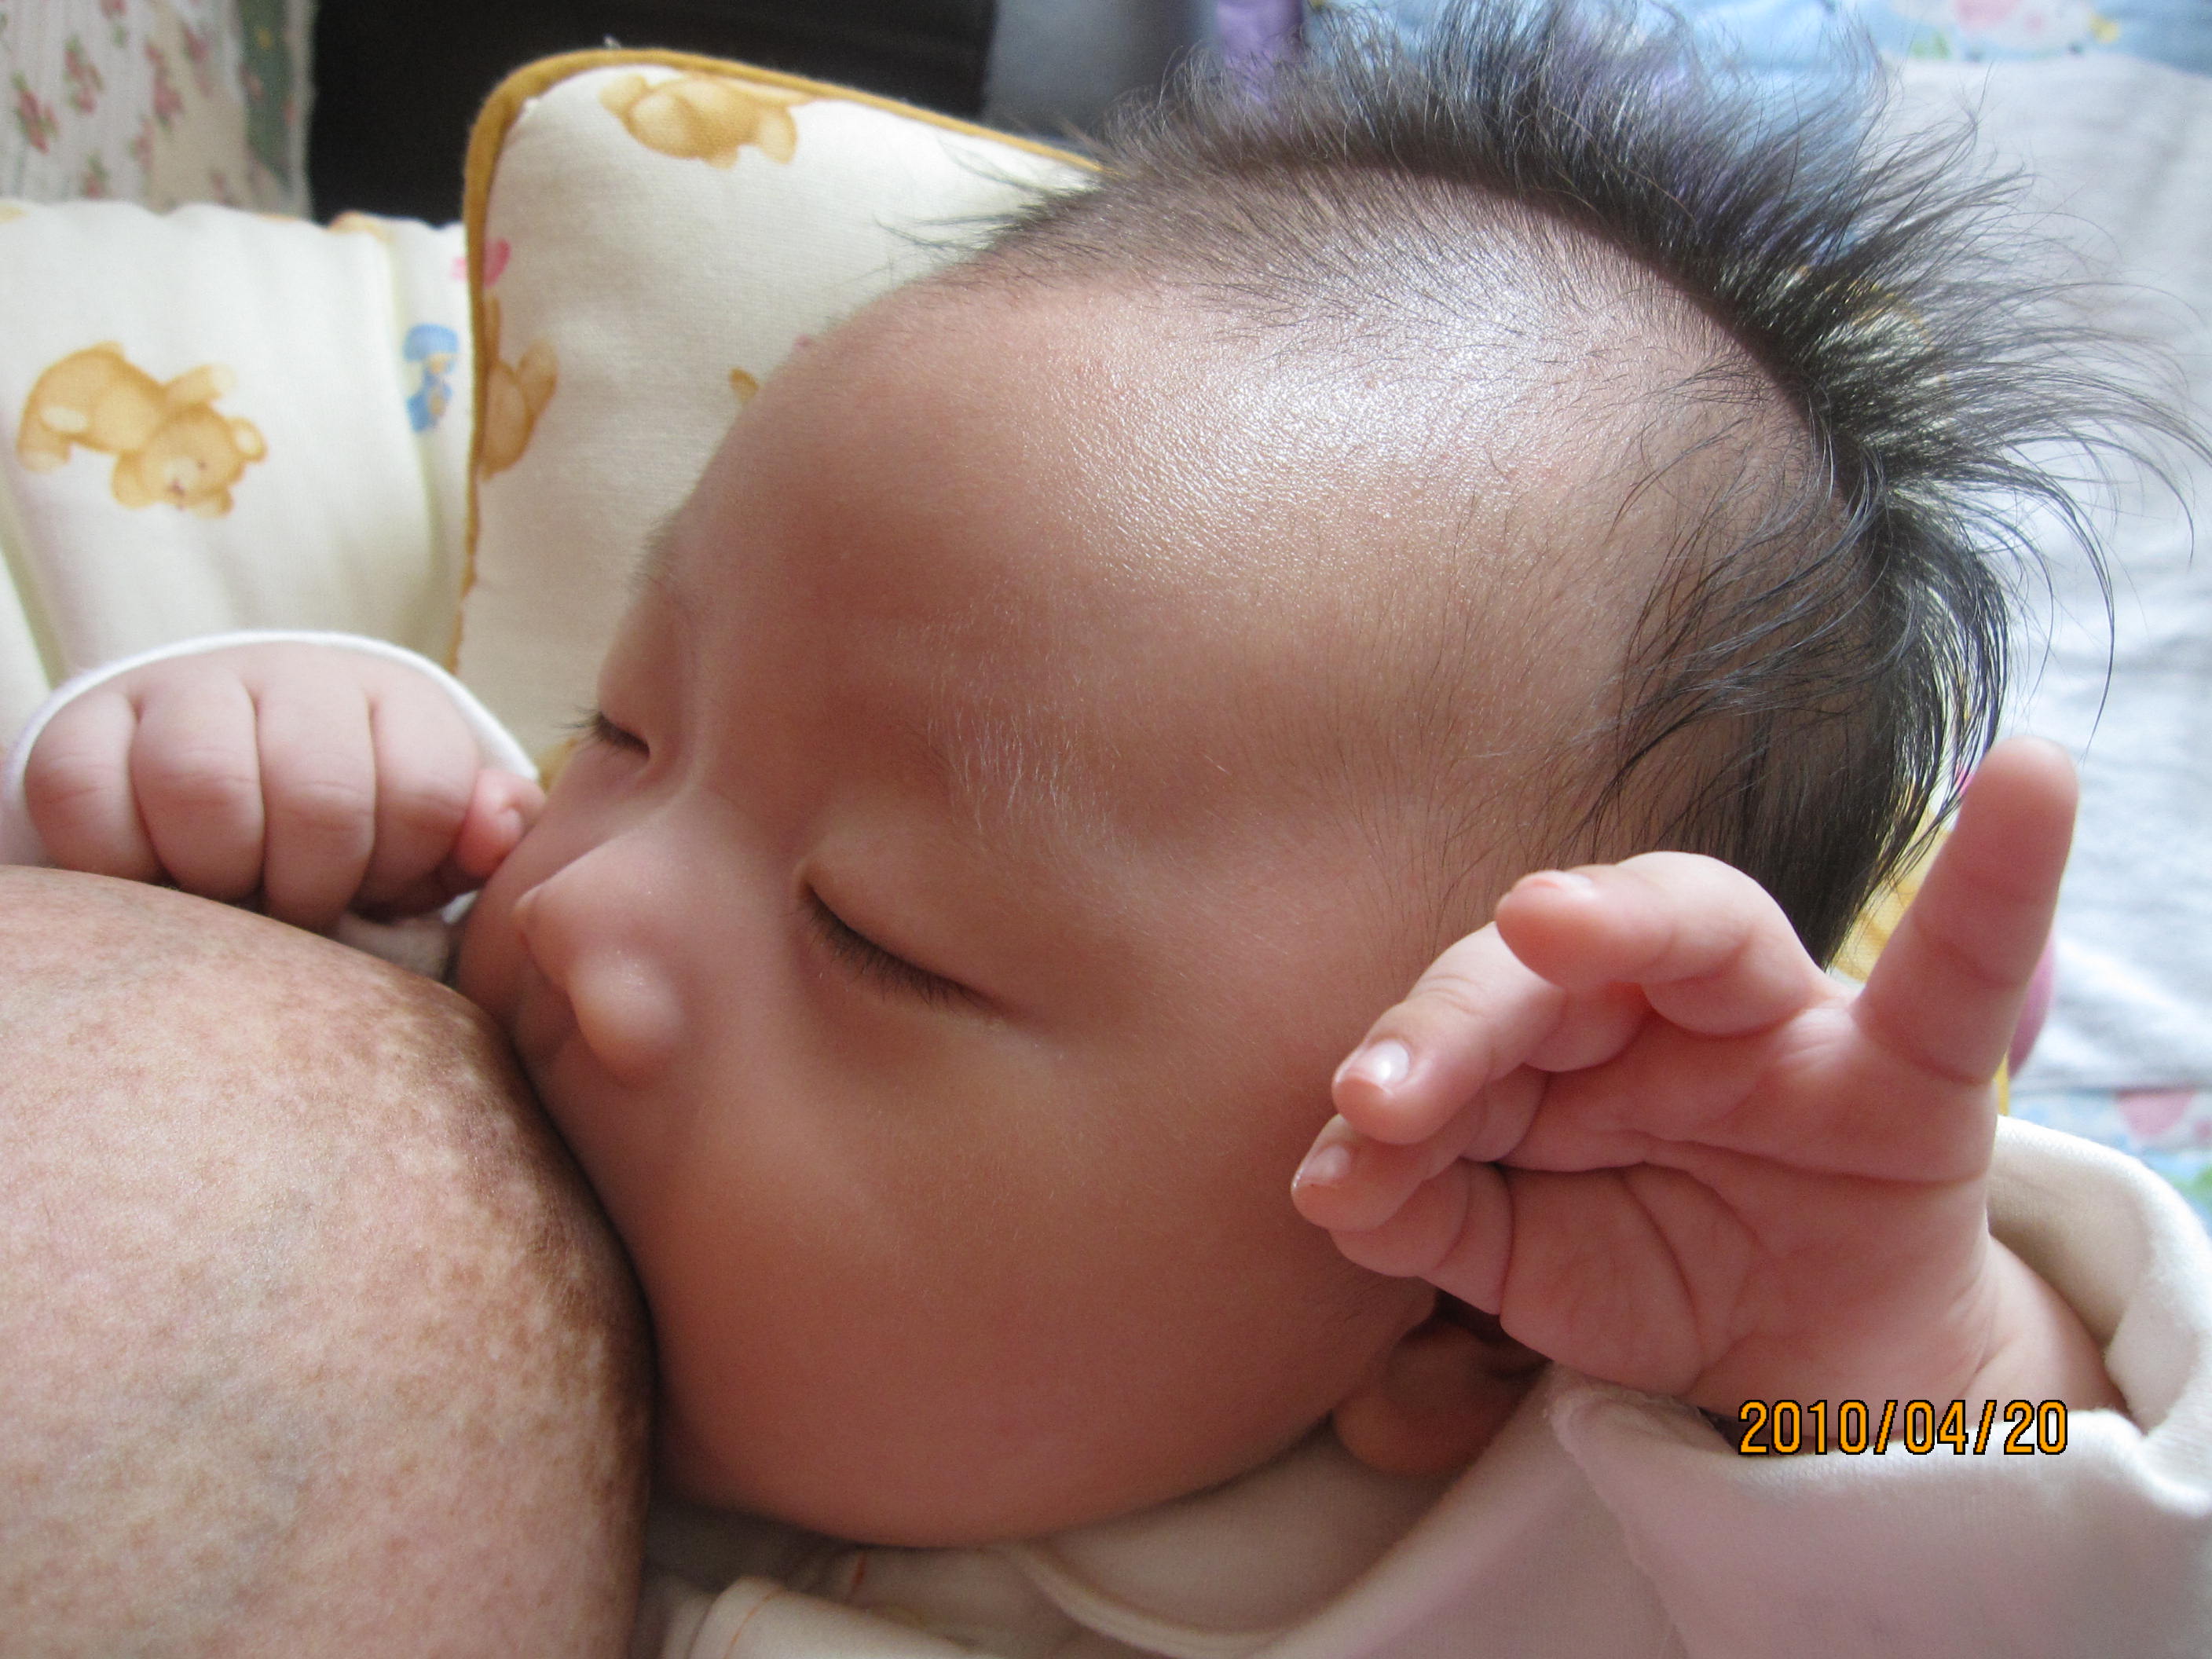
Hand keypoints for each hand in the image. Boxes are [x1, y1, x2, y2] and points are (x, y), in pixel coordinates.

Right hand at [23, 643, 541, 932]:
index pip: (425, 791)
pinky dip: (125, 868)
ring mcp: (182, 691)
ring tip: (232, 894)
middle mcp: (291, 672)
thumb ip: (481, 836)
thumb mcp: (432, 839)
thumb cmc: (351, 834)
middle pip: (319, 793)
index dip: (402, 869)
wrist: (221, 786)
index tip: (378, 888)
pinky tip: (158, 881)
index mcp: (393, 698)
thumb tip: (496, 827)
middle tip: (299, 908)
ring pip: (204, 786)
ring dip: (223, 875)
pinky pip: (91, 801)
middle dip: (314, 883)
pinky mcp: (82, 731)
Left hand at [1293, 738, 2117, 1417]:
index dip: (1402, 1065)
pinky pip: (1962, 968)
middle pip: (1551, 964)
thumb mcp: (1520, 1258)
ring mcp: (1786, 1024)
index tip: (1345, 1133)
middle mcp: (1656, 1004)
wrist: (1806, 1365)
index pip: (1465, 1023)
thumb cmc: (1648, 1266)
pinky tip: (2029, 781)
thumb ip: (1426, 1213)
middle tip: (1380, 1091)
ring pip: (1698, 927)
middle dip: (1459, 1017)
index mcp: (1553, 1041)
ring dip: (1614, 919)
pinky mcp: (1912, 1077)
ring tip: (1542, 920)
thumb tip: (1325, 1186)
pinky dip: (2001, 878)